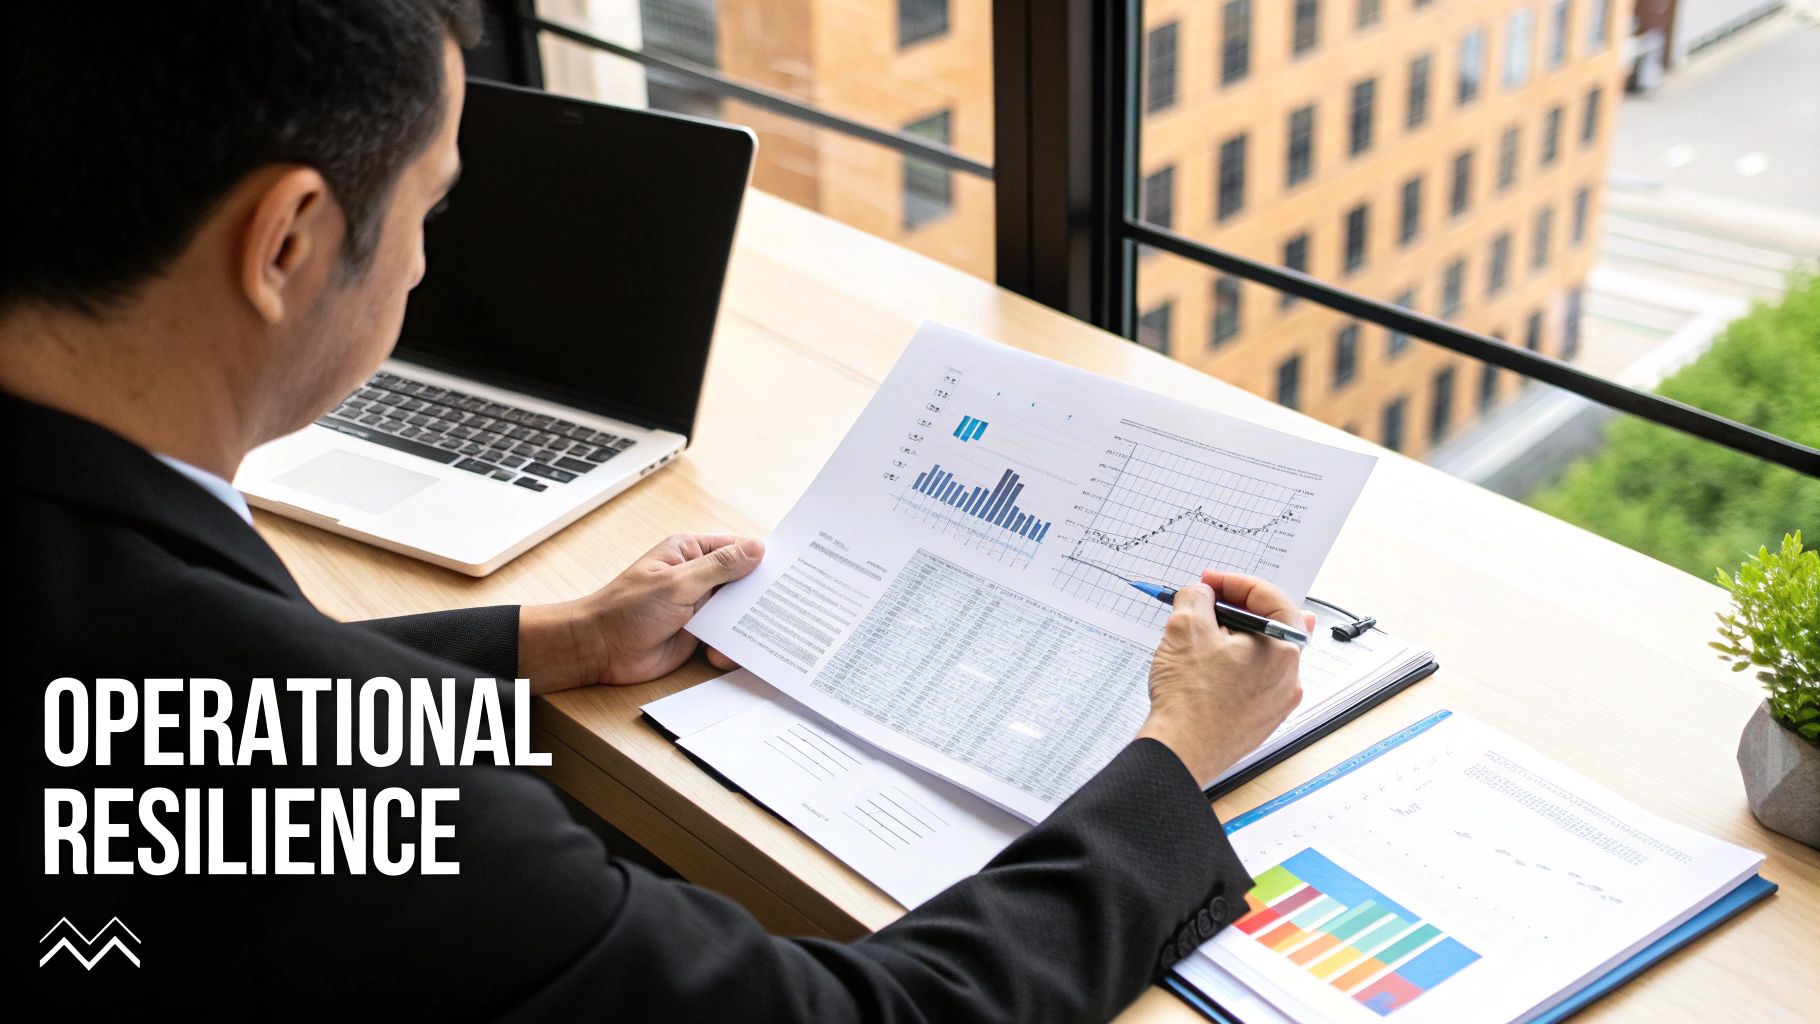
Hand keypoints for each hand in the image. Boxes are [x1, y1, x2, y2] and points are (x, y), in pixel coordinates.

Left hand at [517, 533, 763, 692]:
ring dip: (746, 625)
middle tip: (787, 605)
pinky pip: (726, 638)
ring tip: (762, 634)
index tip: (790, 568)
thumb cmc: (627, 608)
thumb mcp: (678, 583)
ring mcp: (699, 607)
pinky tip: (729, 655)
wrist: (599, 650)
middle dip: (760, 596)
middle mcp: (697, 577)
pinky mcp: (698, 635)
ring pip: (737, 613)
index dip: (762, 558)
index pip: (736, 549)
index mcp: (690, 553)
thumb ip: (719, 567)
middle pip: (742, 582)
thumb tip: (757, 549)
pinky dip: (732, 647)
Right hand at [1136, 571, 1312, 784]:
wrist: (1180, 751)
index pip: (1268, 597)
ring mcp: (1277, 702)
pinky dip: (1231, 667)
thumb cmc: (1189, 698)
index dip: (1233, 582)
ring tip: (1199, 640)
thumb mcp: (1185, 626)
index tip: (1209, 583)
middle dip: (1233, 611)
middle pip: (1267, 626)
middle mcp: (1290, 677)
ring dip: (1231, 640)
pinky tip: (1204, 670)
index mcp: (1284, 649)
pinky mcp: (1261, 720)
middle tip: (1204, 607)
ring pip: (1259, 655)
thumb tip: (1202, 593)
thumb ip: (1197, 595)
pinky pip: (1251, 682)